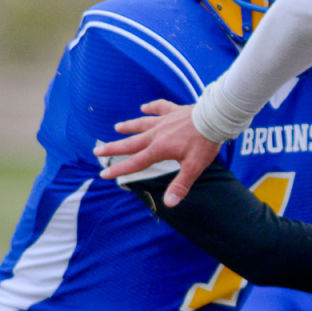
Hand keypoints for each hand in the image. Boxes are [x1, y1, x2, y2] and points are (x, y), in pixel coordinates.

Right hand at [93, 99, 218, 206]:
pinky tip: (144, 107)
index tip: (104, 173)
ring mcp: (164, 120)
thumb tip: (169, 204)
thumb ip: (180, 185)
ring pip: (141, 123)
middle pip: (131, 142)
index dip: (119, 169)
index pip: (135, 162)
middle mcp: (157, 134)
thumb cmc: (205, 143)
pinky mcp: (174, 110)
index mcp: (159, 149)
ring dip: (129, 126)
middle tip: (97, 150)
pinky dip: (151, 107)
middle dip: (113, 148)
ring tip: (117, 127)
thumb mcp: (194, 167)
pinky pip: (159, 107)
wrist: (214, 118)